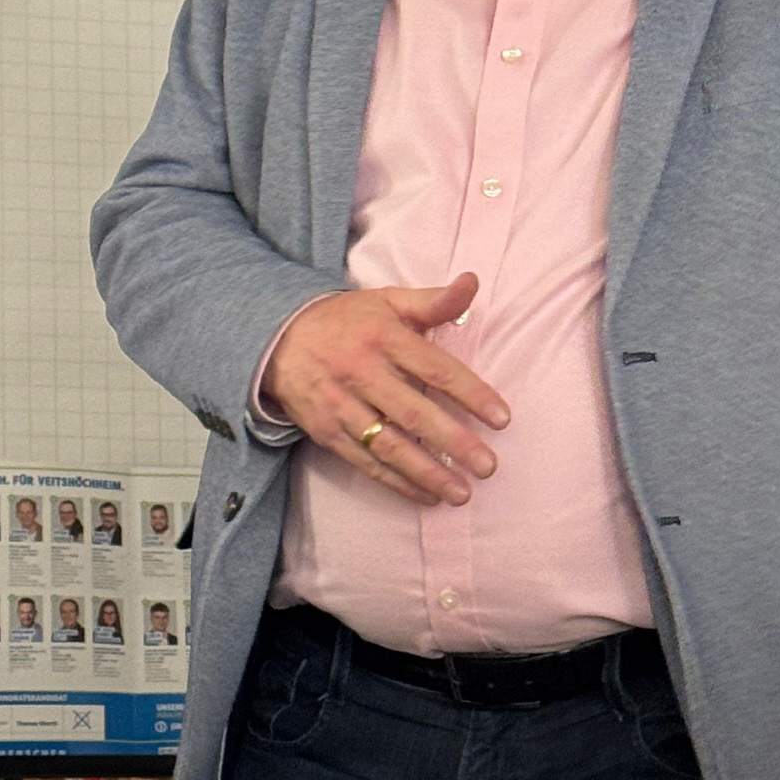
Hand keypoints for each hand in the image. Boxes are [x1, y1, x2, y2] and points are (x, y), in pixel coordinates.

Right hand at [262, 273, 507, 505]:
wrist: (278, 337)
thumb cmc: (348, 320)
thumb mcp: (388, 300)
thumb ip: (433, 300)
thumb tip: (472, 282)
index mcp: (385, 338)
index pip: (437, 369)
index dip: (472, 394)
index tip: (502, 418)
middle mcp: (363, 373)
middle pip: (414, 414)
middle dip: (453, 442)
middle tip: (488, 466)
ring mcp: (342, 406)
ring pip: (389, 446)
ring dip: (427, 472)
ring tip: (461, 492)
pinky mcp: (326, 432)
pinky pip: (365, 463)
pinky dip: (396, 483)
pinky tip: (426, 496)